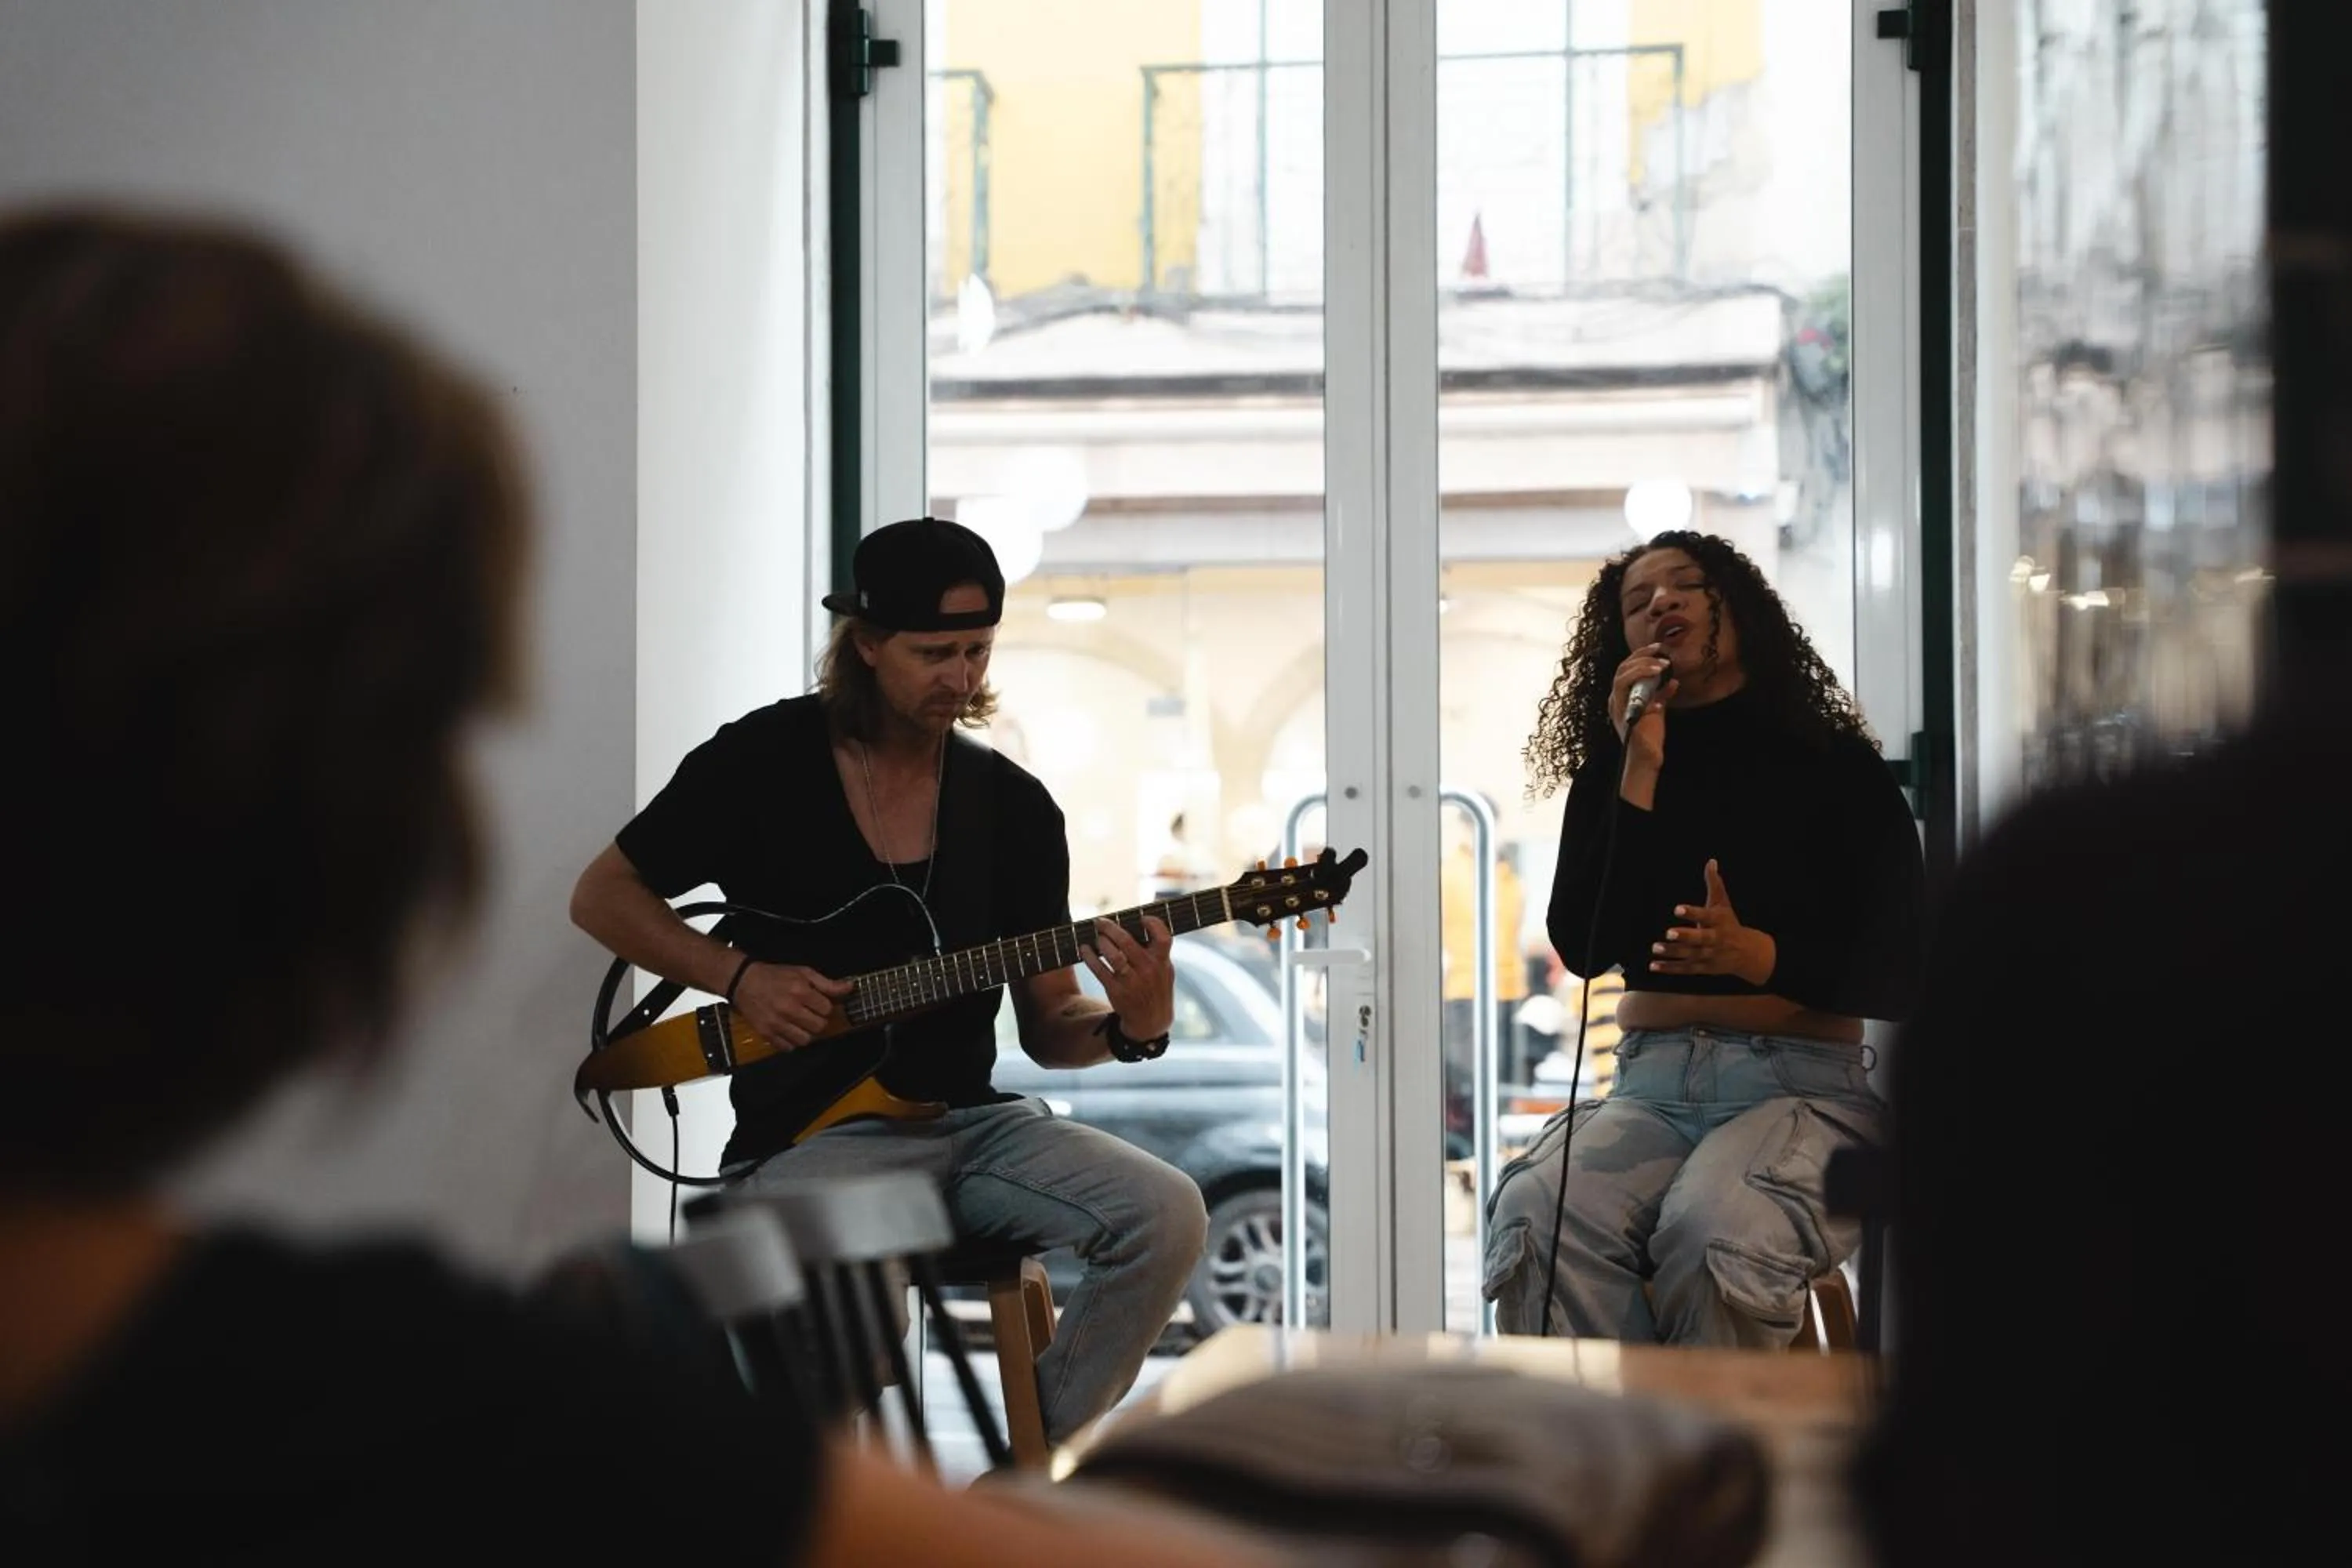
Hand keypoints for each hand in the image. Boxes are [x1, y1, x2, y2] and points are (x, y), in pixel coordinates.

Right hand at [732, 962, 854, 1048]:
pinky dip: (791, 1041)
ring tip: (800, 1024)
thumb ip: (827, 983)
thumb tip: (850, 988)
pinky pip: (788, 1047)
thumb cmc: (775, 976)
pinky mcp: (766, 1033)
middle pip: (819, 1026)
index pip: (826, 1009)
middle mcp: (789, 1008)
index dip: (825, 1007)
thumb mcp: (802, 973)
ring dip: (806, 1033)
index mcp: (800, 991)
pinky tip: (788, 1030)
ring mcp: (777, 1023)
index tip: (818, 1004)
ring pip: (805, 1040)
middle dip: (818, 1021)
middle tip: (811, 1015)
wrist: (743, 981)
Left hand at [1080, 915, 1174, 1040]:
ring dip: (1101, 943)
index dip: (1153, 924)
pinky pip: (1099, 970)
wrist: (1151, 1022)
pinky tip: (1084, 949)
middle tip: (1100, 922)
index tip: (1141, 918)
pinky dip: (1090, 957)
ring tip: (1097, 938)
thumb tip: (1137, 926)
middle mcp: (1148, 970)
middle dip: (1110, 928)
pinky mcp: (1116, 991)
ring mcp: (1132, 981)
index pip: (1163, 938)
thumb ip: (1156, 952)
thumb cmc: (1155, 988)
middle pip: (1127, 942)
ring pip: (1112, 955)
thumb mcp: (1164, 971)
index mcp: (1162, 962)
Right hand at [1609, 642, 1677, 767]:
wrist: (1646, 758)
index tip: (1658, 647)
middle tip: (1662, 655)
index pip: (1626, 667)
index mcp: (1621, 695)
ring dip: (1641, 670)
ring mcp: (1618, 710)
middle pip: (1622, 669)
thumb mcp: (1657, 708)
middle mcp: (1615, 700)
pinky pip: (1633, 703)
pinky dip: (1649, 701)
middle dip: (1642, 658)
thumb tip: (1673, 681)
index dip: (1640, 654)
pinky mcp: (1624, 720)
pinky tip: (1660, 705)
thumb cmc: (1649, 735)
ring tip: (1660, 668)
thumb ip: (1661, 694)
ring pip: (1621, 680)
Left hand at [1651, 859, 1775, 985]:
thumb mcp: (1723, 903)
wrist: (1747, 953)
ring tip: (1655, 947)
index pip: (1706, 916)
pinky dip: (1670, 968)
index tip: (1677, 909)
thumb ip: (1714, 883)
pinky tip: (1654, 966)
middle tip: (1668, 932)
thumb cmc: (1729, 923)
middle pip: (1700, 939)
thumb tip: (1711, 861)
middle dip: (1685, 936)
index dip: (1692, 913)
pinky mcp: (1703, 967)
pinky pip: (1685, 969)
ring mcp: (1709, 955)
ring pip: (1690, 955)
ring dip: (1673, 952)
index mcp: (1719, 921)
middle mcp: (1715, 939)